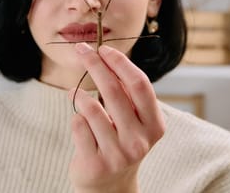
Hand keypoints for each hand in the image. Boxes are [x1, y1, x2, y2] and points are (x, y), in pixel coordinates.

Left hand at [68, 42, 165, 192]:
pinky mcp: (96, 164)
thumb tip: (104, 58)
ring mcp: (118, 154)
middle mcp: (139, 140)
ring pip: (92, 108)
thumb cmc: (121, 142)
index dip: (120, 63)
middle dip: (95, 65)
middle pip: (114, 91)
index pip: (139, 85)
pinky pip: (78, 126)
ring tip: (75, 91)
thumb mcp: (133, 121)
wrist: (110, 187)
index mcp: (154, 125)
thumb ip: (125, 95)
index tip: (104, 49)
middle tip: (82, 51)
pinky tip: (78, 118)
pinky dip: (75, 116)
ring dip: (79, 93)